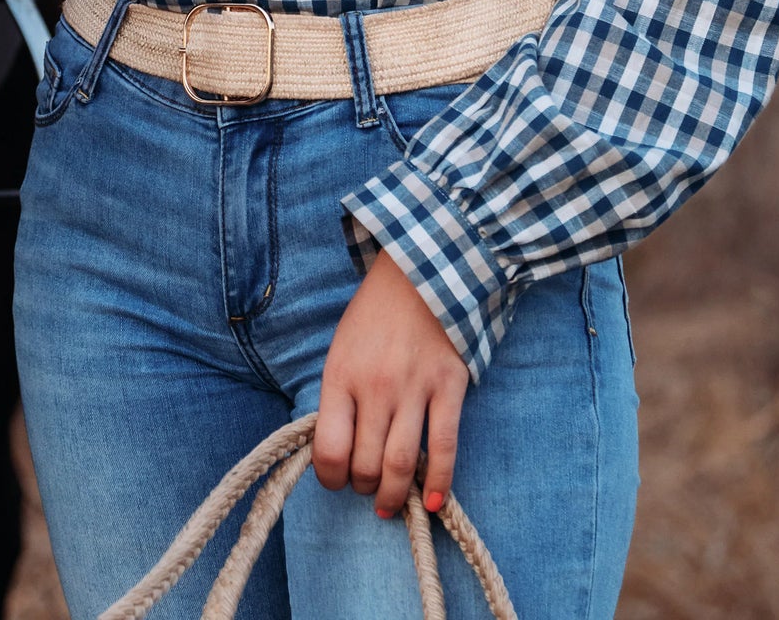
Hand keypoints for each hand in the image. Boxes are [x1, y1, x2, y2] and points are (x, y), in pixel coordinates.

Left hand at [313, 249, 467, 518]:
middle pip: (366, 465)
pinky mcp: (449, 389)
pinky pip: (444, 448)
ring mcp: (415, 389)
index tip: (336, 478)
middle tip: (366, 486)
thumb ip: (339, 398)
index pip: (328, 450)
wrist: (420, 274)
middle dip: (363, 487)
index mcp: (341, 375)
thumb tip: (339, 453)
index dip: (330, 478)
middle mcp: (376, 387)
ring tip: (390, 503)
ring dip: (394, 495)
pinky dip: (439, 483)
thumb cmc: (374, 316)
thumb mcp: (341, 351)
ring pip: (402, 465)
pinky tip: (432, 503)